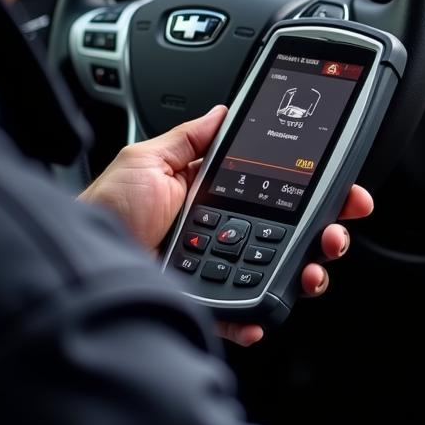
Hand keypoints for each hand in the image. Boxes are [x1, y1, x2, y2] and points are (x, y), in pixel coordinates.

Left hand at [80, 106, 374, 346]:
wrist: (81, 264)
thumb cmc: (106, 210)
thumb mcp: (146, 158)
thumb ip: (189, 138)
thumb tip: (222, 111)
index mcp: (218, 196)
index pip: (282, 191)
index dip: (318, 191)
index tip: (343, 191)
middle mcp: (227, 233)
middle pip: (294, 235)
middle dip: (328, 233)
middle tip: (336, 232)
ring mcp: (223, 268)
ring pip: (282, 272)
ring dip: (309, 272)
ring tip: (312, 270)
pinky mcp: (212, 300)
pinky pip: (247, 310)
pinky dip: (262, 313)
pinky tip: (266, 307)